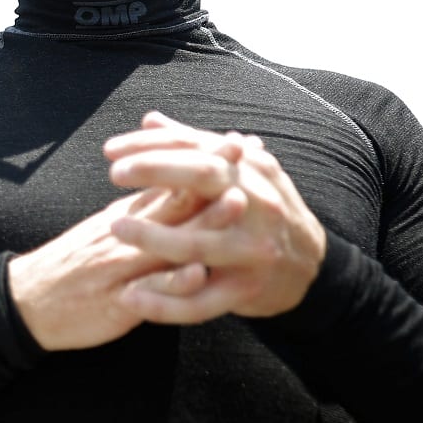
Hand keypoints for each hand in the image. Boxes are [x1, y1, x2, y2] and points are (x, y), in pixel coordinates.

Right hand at [7, 133, 243, 351]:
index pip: (168, 181)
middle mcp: (126, 233)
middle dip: (212, 176)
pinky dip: (173, 282)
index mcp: (125, 216)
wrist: (29, 301)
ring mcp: (122, 266)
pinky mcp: (116, 302)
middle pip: (175, 201)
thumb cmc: (74, 264)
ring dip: (203, 221)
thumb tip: (174, 183)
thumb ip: (141, 207)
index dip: (202, 160)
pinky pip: (148, 292)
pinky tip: (197, 275)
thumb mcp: (106, 227)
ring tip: (236, 203)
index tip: (234, 141)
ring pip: (168, 240)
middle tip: (242, 152)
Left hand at [104, 112, 327, 322]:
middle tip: (115, 174)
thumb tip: (149, 119)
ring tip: (114, 227)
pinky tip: (131, 297)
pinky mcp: (246, 290)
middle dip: (156, 171)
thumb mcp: (240, 171)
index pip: (196, 147)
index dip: (152, 145)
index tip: (111, 150)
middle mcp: (255, 204)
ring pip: (199, 243)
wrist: (311, 266)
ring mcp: (252, 250)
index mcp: (249, 169)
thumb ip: (192, 147)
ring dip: (154, 237)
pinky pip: (200, 302)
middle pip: (204, 179)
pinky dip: (164, 303)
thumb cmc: (260, 210)